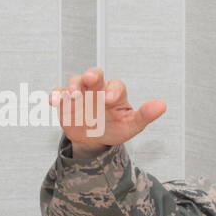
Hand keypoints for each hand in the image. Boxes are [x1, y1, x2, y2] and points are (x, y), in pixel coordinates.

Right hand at [51, 66, 166, 157]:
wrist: (94, 138)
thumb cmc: (115, 128)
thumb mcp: (131, 125)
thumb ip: (144, 115)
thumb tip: (161, 106)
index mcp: (115, 93)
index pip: (115, 86)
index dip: (113, 90)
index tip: (110, 99)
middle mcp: (97, 89)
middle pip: (94, 76)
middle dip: (91, 76)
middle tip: (90, 79)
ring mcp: (80, 93)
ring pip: (75, 82)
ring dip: (73, 87)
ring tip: (73, 96)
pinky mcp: (65, 101)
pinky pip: (59, 94)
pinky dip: (56, 96)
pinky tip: (54, 101)